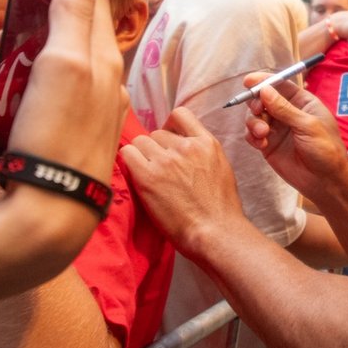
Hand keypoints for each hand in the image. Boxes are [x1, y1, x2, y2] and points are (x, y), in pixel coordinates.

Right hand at [7, 0, 127, 184]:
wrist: (52, 213)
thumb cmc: (55, 135)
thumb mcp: (62, 65)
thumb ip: (72, 17)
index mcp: (105, 62)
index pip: (95, 3)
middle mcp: (105, 86)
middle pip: (71, 39)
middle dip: (36, 36)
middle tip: (7, 47)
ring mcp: (90, 115)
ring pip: (53, 77)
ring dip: (20, 77)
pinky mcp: (72, 141)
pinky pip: (44, 111)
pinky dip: (21, 111)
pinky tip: (2, 129)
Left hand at [120, 107, 244, 254]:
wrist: (215, 232)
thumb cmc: (220, 210)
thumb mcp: (221, 169)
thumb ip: (202, 153)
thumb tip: (185, 148)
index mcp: (206, 143)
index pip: (180, 114)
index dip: (169, 126)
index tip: (167, 140)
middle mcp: (185, 146)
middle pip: (156, 133)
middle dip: (155, 149)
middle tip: (158, 170)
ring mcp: (166, 160)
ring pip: (140, 142)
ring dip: (141, 157)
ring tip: (148, 176)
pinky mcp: (147, 176)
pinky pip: (127, 154)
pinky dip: (129, 163)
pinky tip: (136, 177)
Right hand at [243, 76, 347, 208]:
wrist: (325, 182)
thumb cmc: (326, 150)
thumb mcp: (307, 126)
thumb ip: (284, 108)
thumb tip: (264, 90)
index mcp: (302, 102)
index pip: (280, 85)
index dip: (264, 81)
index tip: (249, 81)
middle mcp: (288, 112)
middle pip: (263, 98)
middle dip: (256, 102)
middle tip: (257, 110)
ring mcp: (277, 129)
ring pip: (255, 116)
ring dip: (254, 122)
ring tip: (262, 133)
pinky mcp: (269, 145)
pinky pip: (253, 135)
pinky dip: (253, 137)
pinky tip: (262, 145)